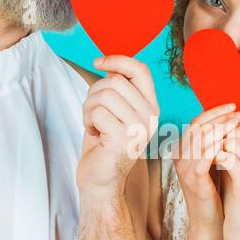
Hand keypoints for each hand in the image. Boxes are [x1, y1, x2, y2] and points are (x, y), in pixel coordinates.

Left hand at [77, 55, 159, 200]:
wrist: (101, 179)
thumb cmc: (104, 142)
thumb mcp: (115, 110)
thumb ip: (117, 88)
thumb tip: (105, 62)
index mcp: (151, 106)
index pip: (140, 70)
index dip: (118, 60)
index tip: (98, 62)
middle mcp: (150, 116)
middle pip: (115, 81)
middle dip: (94, 92)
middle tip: (92, 111)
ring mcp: (139, 128)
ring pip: (104, 95)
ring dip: (88, 107)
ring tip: (93, 123)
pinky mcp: (123, 139)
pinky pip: (97, 113)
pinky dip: (88, 121)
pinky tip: (94, 134)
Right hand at [173, 104, 239, 234]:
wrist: (211, 222)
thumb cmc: (216, 191)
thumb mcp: (216, 162)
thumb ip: (218, 143)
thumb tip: (235, 119)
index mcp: (184, 150)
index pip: (197, 121)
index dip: (216, 112)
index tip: (237, 107)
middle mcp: (180, 157)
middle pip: (197, 126)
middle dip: (221, 117)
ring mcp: (184, 169)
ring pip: (199, 139)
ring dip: (221, 128)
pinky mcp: (193, 181)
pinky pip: (202, 159)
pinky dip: (216, 148)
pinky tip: (232, 142)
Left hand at [215, 121, 239, 239]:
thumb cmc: (238, 201)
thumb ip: (235, 153)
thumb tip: (220, 131)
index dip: (231, 127)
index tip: (215, 136)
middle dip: (221, 133)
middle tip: (206, 143)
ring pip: (235, 142)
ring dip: (216, 143)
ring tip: (205, 152)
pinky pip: (229, 159)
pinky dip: (215, 156)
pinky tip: (207, 162)